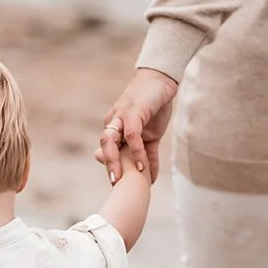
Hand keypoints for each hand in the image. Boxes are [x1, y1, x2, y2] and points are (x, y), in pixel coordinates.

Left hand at [97, 68, 177, 183]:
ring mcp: (122, 116)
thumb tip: (149, 177)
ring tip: (119, 179)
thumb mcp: (151, 135)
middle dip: (108, 168)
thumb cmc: (155, 105)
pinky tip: (141, 165)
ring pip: (110, 141)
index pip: (112, 152)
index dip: (114, 168)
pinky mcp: (133, 112)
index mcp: (117, 129)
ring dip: (114, 161)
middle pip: (105, 148)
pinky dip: (135, 151)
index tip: (120, 187)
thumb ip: (146, 154)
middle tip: (114, 186)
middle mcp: (115, 123)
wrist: (161, 80)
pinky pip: (131, 135)